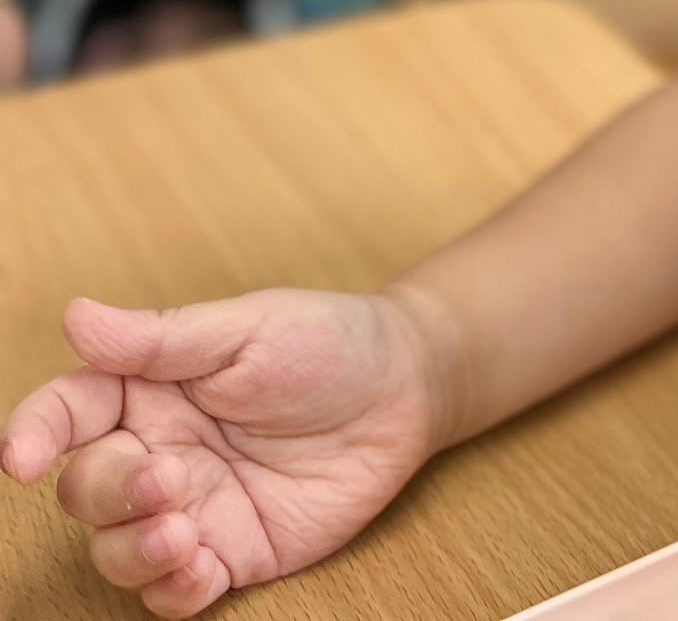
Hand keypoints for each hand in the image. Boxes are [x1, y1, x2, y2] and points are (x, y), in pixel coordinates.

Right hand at [1, 289, 447, 616]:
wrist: (407, 389)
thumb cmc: (328, 344)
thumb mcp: (249, 329)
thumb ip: (161, 337)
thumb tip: (76, 317)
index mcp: (148, 390)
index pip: (67, 413)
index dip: (33, 433)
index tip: (21, 458)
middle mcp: (157, 451)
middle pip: (86, 489)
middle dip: (109, 492)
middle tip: (169, 478)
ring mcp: (191, 506)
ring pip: (117, 549)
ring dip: (132, 550)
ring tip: (181, 531)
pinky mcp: (233, 551)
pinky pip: (175, 591)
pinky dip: (171, 590)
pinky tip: (198, 570)